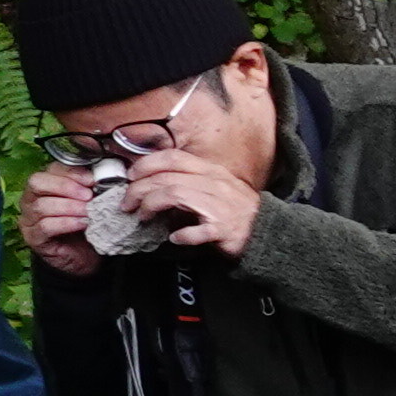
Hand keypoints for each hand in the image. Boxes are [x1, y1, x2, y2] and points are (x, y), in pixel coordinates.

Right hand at [16, 167, 105, 278]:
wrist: (83, 258)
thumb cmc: (83, 226)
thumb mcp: (86, 203)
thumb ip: (88, 188)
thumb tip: (101, 176)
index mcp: (43, 186)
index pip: (50, 170)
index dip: (71, 172)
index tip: (92, 180)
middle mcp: (30, 199)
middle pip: (36, 182)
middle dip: (65, 186)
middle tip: (88, 195)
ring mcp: (28, 219)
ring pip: (41, 205)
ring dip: (69, 206)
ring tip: (88, 211)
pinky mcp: (33, 238)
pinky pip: (46, 226)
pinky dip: (67, 223)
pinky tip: (83, 224)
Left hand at [130, 147, 264, 258]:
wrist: (268, 231)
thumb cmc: (235, 210)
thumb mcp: (213, 187)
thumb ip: (188, 181)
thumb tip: (151, 183)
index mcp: (210, 171)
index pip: (172, 157)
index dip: (146, 164)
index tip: (130, 176)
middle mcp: (214, 183)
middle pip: (166, 177)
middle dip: (139, 189)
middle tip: (127, 203)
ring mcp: (220, 205)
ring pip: (176, 195)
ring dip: (152, 206)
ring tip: (142, 218)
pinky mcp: (224, 229)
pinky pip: (198, 230)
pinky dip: (182, 235)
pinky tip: (174, 238)